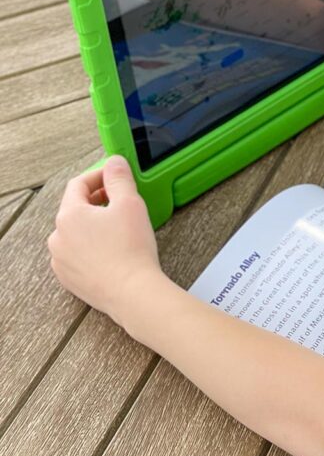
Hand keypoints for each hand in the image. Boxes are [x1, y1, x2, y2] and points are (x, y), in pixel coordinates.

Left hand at [48, 156, 160, 327]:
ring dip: (93, 225)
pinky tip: (111, 250)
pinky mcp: (69, 278)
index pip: (78, 184)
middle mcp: (58, 237)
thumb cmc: (131, 250)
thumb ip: (119, 178)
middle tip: (120, 200)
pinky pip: (77, 254)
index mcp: (69, 215)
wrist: (132, 293)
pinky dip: (91, 247)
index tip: (114, 176)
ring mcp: (61, 260)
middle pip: (75, 208)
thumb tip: (114, 162)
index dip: (99, 175)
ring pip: (75, 233)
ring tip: (118, 228)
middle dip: (97, 200)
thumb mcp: (130, 203)